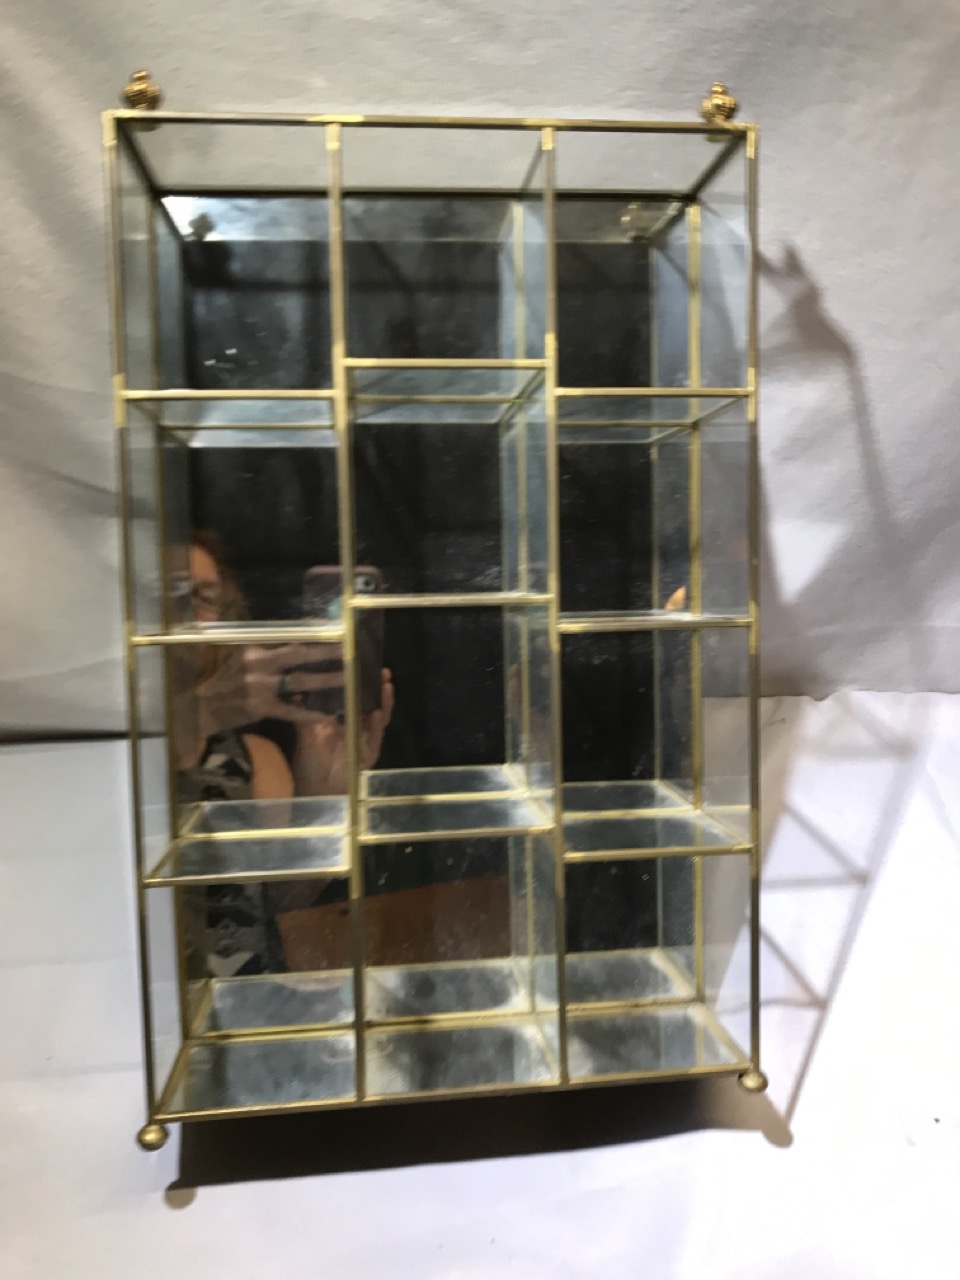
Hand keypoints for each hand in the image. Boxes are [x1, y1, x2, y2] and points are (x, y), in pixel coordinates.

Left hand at [293, 669, 394, 795]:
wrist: (314, 790)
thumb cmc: (309, 763)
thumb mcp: (305, 733)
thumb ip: (303, 713)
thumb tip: (296, 690)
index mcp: (341, 719)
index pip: (353, 695)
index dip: (358, 680)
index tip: (360, 663)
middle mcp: (356, 726)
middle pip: (370, 702)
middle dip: (376, 686)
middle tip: (380, 669)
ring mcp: (365, 738)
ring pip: (379, 715)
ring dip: (384, 700)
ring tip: (385, 684)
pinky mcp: (370, 752)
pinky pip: (376, 735)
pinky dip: (377, 723)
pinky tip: (379, 711)